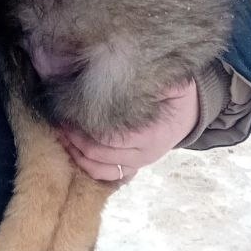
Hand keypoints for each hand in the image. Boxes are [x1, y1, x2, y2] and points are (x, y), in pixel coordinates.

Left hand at [58, 81, 199, 182]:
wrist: (191, 113)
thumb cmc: (177, 94)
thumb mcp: (174, 83)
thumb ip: (156, 81)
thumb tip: (134, 75)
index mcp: (152, 133)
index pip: (111, 136)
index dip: (86, 126)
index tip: (69, 112)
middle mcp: (145, 153)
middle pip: (101, 152)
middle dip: (76, 138)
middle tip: (59, 121)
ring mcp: (138, 162)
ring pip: (100, 167)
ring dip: (77, 153)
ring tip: (61, 134)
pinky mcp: (132, 166)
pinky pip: (106, 175)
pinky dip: (87, 166)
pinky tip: (72, 150)